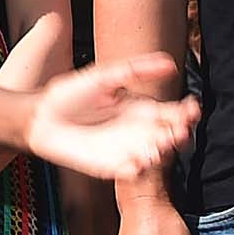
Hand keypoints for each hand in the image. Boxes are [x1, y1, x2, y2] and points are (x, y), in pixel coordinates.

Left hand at [24, 56, 196, 183]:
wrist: (40, 118)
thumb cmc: (70, 94)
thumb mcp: (104, 77)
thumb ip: (136, 70)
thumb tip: (171, 62)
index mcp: (140, 109)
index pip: (172, 113)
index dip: (186, 113)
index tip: (193, 109)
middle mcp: (138, 132)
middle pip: (169, 136)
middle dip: (179, 135)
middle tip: (180, 131)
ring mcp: (126, 151)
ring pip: (154, 155)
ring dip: (161, 153)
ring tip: (159, 147)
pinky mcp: (111, 167)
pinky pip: (130, 172)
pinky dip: (135, 170)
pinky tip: (135, 165)